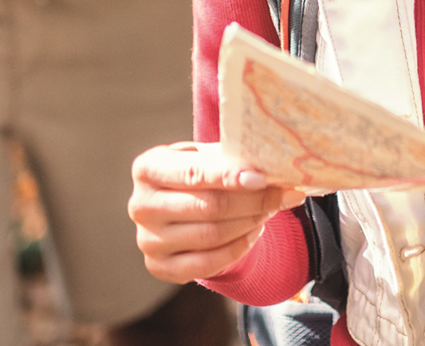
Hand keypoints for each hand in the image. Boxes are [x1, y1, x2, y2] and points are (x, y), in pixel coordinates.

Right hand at [130, 142, 302, 282]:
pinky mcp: (160, 267)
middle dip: (252, 200)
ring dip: (250, 222)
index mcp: (147, 168)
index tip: (263, 178)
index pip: (194, 173)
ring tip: (271, 209)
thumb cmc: (198, 174)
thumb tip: (274, 167)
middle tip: (283, 194)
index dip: (230, 176)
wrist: (179, 208)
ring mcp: (148, 240)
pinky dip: (238, 248)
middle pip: (208, 206)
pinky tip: (254, 231)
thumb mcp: (205, 157)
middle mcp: (140, 205)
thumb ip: (230, 159)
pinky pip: (208, 264)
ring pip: (212, 235)